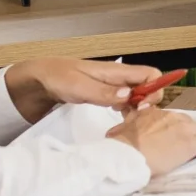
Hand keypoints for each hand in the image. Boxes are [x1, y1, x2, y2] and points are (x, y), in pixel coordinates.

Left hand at [5, 57, 157, 119]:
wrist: (40, 79)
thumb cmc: (59, 78)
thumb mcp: (79, 87)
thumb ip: (104, 92)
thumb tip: (130, 95)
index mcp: (116, 72)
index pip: (150, 74)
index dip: (154, 90)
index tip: (142, 108)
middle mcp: (119, 78)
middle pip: (148, 87)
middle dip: (148, 104)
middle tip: (134, 121)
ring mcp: (113, 87)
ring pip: (138, 96)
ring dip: (138, 110)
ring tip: (126, 124)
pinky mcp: (106, 95)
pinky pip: (126, 102)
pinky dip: (127, 112)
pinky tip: (118, 121)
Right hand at [106, 106, 195, 175]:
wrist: (128, 156)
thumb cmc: (120, 145)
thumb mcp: (122, 128)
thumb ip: (130, 123)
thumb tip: (129, 123)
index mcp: (153, 112)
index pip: (169, 118)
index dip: (168, 130)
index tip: (164, 140)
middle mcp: (171, 115)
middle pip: (185, 123)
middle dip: (182, 134)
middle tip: (174, 148)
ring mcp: (184, 127)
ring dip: (192, 142)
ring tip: (185, 155)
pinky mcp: (192, 142)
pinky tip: (192, 159)